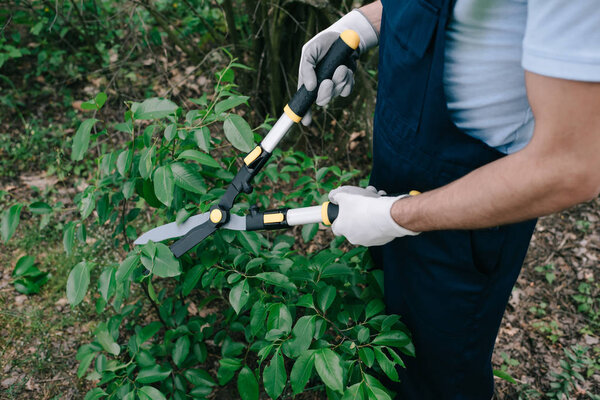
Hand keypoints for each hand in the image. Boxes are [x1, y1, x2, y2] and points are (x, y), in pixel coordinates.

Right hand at [298, 10, 378, 124]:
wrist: (344, 36)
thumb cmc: (323, 43)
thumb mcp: (310, 50)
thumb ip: (306, 67)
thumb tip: (309, 87)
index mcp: (308, 80)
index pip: (303, 99)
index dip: (303, 112)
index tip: (305, 121)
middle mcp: (320, 86)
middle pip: (321, 100)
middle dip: (326, 93)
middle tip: (328, 81)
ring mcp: (333, 85)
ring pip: (336, 94)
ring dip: (339, 81)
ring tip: (341, 67)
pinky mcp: (346, 83)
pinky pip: (347, 90)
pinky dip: (348, 81)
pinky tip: (348, 69)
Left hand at [329, 186, 418, 245]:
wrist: (386, 215)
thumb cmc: (362, 205)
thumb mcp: (344, 194)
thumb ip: (335, 195)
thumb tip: (333, 197)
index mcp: (342, 228)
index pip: (335, 228)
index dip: (338, 218)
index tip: (343, 212)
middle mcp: (353, 238)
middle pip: (352, 223)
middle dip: (357, 211)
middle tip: (363, 199)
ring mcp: (368, 241)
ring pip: (367, 225)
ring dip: (369, 213)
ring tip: (376, 199)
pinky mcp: (381, 241)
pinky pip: (379, 229)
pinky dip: (380, 220)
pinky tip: (383, 209)